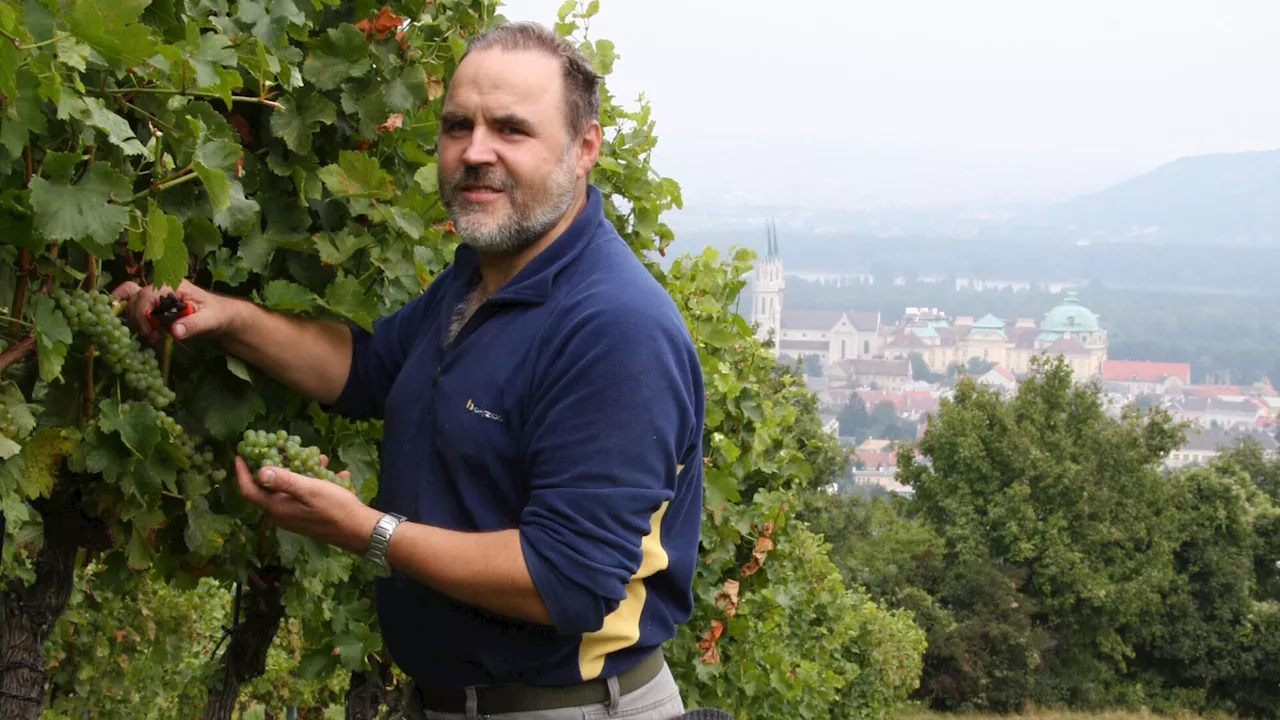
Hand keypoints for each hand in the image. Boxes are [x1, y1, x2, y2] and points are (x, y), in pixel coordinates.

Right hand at [112, 279, 235, 343]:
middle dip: (138, 319)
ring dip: (136, 322)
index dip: (142, 313)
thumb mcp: (209, 320)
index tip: (148, 332)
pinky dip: (135, 319)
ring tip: (152, 338)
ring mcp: (156, 295)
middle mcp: (161, 287)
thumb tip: (175, 331)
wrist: (219, 317)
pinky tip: (146, 333)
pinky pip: (135, 307)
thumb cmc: (216, 315)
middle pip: (135, 299)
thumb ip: (193, 325)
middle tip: (149, 337)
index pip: (146, 295)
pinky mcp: (154, 305)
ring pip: (132, 303)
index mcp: (173, 286)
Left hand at [234, 456, 380, 554]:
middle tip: (279, 448)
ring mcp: (295, 516)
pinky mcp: (309, 516)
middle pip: (267, 489)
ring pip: (288, 490)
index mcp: (277, 508)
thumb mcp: (310, 490)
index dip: (242, 473)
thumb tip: (260, 471)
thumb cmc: (335, 509)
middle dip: (273, 466)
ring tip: (314, 456)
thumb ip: (285, 480)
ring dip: (298, 471)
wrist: (359, 531)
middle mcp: (282, 514)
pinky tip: (331, 473)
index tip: (239, 454)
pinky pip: (303, 495)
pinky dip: (312, 481)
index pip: (250, 491)